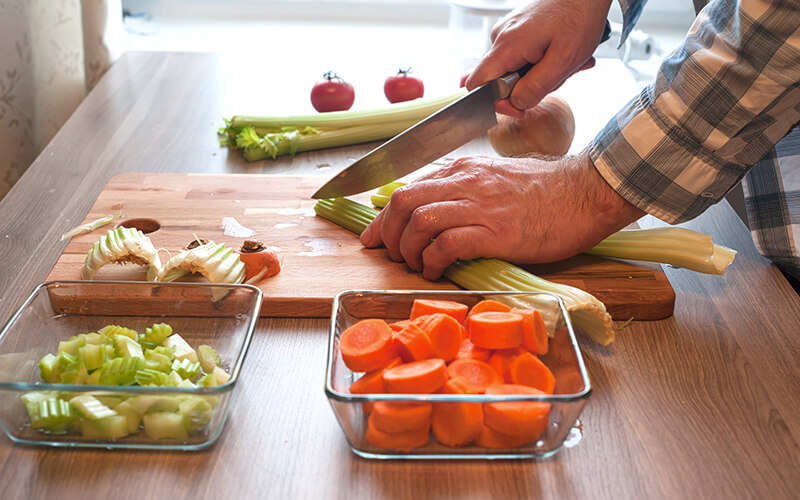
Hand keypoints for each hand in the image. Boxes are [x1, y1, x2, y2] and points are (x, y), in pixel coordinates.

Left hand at [359, 151, 643, 279]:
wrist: (586, 192)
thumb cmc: (548, 190)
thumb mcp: (499, 177)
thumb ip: (468, 188)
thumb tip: (441, 208)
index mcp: (464, 170)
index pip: (407, 189)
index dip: (382, 217)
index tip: (373, 237)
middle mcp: (465, 183)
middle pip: (403, 202)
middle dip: (387, 233)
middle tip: (390, 255)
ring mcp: (480, 206)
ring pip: (418, 221)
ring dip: (408, 249)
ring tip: (415, 265)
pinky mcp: (495, 232)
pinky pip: (446, 244)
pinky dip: (432, 261)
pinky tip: (436, 271)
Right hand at [465, 0, 611, 115]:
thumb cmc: (579, 16)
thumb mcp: (563, 61)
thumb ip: (535, 87)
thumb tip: (515, 104)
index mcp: (507, 45)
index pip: (477, 84)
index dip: (495, 103)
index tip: (520, 108)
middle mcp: (501, 37)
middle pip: (500, 80)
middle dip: (529, 87)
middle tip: (558, 76)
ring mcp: (508, 33)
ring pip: (515, 70)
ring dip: (541, 74)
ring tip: (566, 61)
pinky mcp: (517, 31)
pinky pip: (522, 57)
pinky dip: (542, 62)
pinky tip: (560, 53)